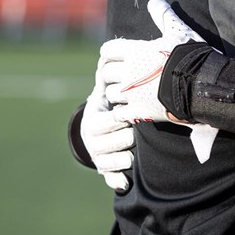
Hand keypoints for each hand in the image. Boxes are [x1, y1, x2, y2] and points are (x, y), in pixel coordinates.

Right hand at [80, 58, 134, 190]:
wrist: (94, 130)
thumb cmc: (106, 107)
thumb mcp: (103, 93)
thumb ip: (106, 77)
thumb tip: (106, 54)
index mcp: (94, 121)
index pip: (115, 121)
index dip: (127, 117)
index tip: (134, 113)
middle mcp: (93, 142)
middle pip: (124, 140)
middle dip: (134, 134)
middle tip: (140, 128)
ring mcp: (99, 157)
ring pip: (125, 159)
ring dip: (134, 153)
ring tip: (138, 144)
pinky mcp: (104, 171)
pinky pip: (112, 179)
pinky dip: (118, 181)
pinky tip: (126, 180)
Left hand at [101, 0, 206, 123]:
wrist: (202, 84)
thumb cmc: (190, 56)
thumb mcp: (179, 31)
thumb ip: (164, 16)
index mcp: (135, 52)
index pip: (107, 50)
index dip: (111, 54)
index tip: (118, 57)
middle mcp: (128, 72)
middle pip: (105, 73)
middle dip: (112, 74)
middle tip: (123, 76)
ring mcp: (132, 94)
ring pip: (110, 94)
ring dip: (117, 94)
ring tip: (128, 94)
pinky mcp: (139, 112)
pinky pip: (119, 114)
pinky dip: (123, 113)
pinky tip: (132, 110)